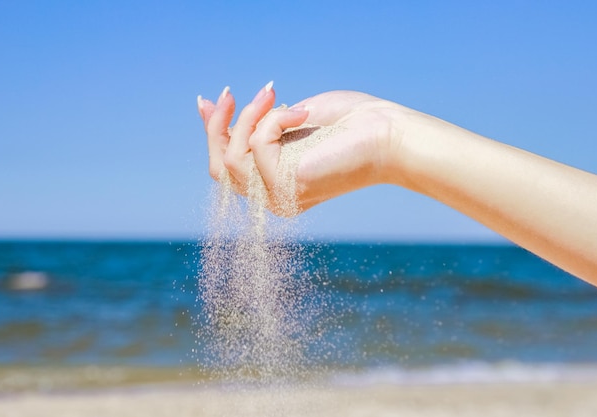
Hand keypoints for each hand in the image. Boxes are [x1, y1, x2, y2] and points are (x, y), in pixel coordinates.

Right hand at [198, 83, 408, 213]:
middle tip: (230, 93)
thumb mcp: (291, 116)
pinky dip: (274, 120)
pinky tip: (302, 113)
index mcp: (276, 183)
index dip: (213, 134)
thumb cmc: (350, 123)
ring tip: (273, 94)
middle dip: (217, 127)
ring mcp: (279, 197)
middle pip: (218, 169)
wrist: (388, 135)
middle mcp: (274, 197)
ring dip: (248, 117)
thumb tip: (216, 105)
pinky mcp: (286, 188)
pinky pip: (258, 146)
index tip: (208, 102)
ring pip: (230, 159)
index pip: (228, 168)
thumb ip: (257, 120)